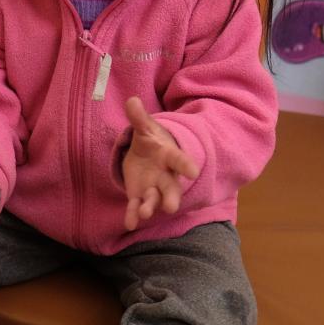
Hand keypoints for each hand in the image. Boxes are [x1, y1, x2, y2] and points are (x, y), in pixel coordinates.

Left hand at [121, 96, 199, 230]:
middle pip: (171, 188)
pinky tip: (129, 224)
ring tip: (144, 214)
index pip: (179, 160)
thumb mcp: (144, 128)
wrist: (146, 155)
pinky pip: (137, 207)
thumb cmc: (150, 140)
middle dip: (171, 197)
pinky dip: (133, 215)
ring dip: (150, 207)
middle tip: (171, 206)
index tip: (193, 171)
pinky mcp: (139, 196)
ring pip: (154, 200)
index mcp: (169, 156)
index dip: (186, 165)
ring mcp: (153, 188)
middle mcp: (165, 175)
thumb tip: (131, 100)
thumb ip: (139, 118)